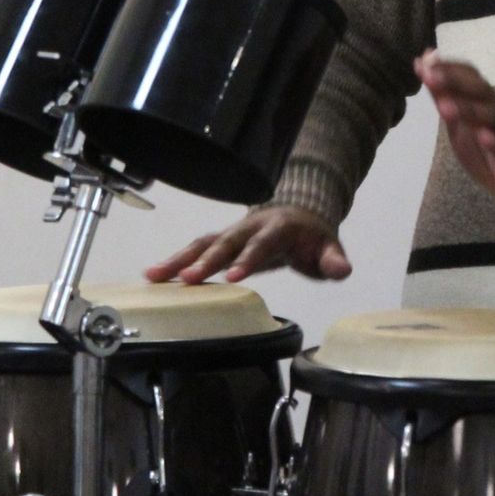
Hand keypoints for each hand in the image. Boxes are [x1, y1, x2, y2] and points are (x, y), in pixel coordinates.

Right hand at [144, 204, 352, 284]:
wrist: (299, 215)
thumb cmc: (312, 238)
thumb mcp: (329, 248)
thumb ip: (333, 260)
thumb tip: (340, 269)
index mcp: (279, 227)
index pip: (263, 242)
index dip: (249, 258)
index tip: (232, 277)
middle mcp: (252, 226)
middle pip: (226, 242)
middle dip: (205, 261)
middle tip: (185, 280)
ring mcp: (234, 232)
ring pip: (204, 242)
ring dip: (180, 259)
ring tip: (154, 276)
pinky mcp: (221, 241)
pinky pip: (196, 249)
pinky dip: (176, 261)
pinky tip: (154, 275)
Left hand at [415, 50, 494, 218]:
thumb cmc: (491, 153)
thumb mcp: (461, 126)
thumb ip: (443, 97)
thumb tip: (422, 65)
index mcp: (485, 105)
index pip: (471, 77)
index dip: (449, 68)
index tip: (425, 61)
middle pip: (481, 91)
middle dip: (455, 81)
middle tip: (430, 76)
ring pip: (494, 117)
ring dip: (469, 110)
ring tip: (445, 108)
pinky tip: (484, 138)